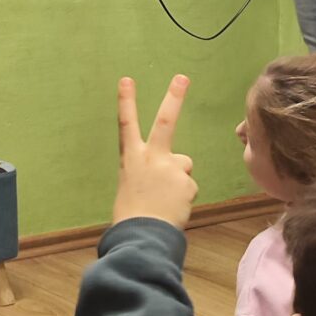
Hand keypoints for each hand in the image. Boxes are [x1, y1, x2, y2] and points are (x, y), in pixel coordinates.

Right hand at [113, 75, 197, 229]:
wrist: (142, 238)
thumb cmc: (132, 215)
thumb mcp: (132, 185)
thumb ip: (151, 170)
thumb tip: (173, 169)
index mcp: (132, 158)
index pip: (126, 124)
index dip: (126, 101)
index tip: (127, 79)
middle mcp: (152, 157)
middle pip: (165, 121)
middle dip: (173, 97)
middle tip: (182, 78)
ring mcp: (171, 167)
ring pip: (183, 165)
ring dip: (179, 178)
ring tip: (166, 200)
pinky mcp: (187, 181)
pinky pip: (189, 186)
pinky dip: (184, 197)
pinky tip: (174, 209)